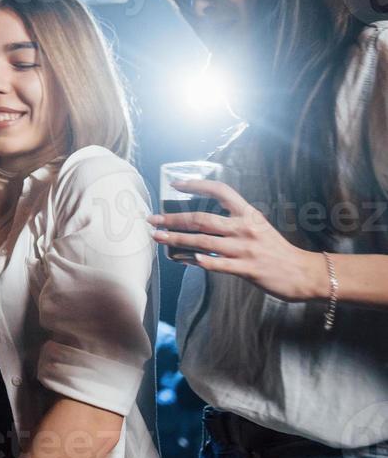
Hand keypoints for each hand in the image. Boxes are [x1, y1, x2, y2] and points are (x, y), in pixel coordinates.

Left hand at [148, 178, 327, 301]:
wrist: (304, 273)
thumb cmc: (277, 249)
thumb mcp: (258, 227)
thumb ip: (233, 222)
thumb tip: (200, 222)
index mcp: (248, 214)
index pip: (220, 190)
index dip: (197, 185)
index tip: (175, 184)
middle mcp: (245, 229)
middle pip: (202, 219)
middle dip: (173, 218)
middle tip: (153, 218)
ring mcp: (245, 249)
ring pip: (203, 242)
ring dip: (176, 239)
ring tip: (158, 237)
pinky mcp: (246, 269)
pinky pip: (215, 265)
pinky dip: (196, 261)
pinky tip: (181, 259)